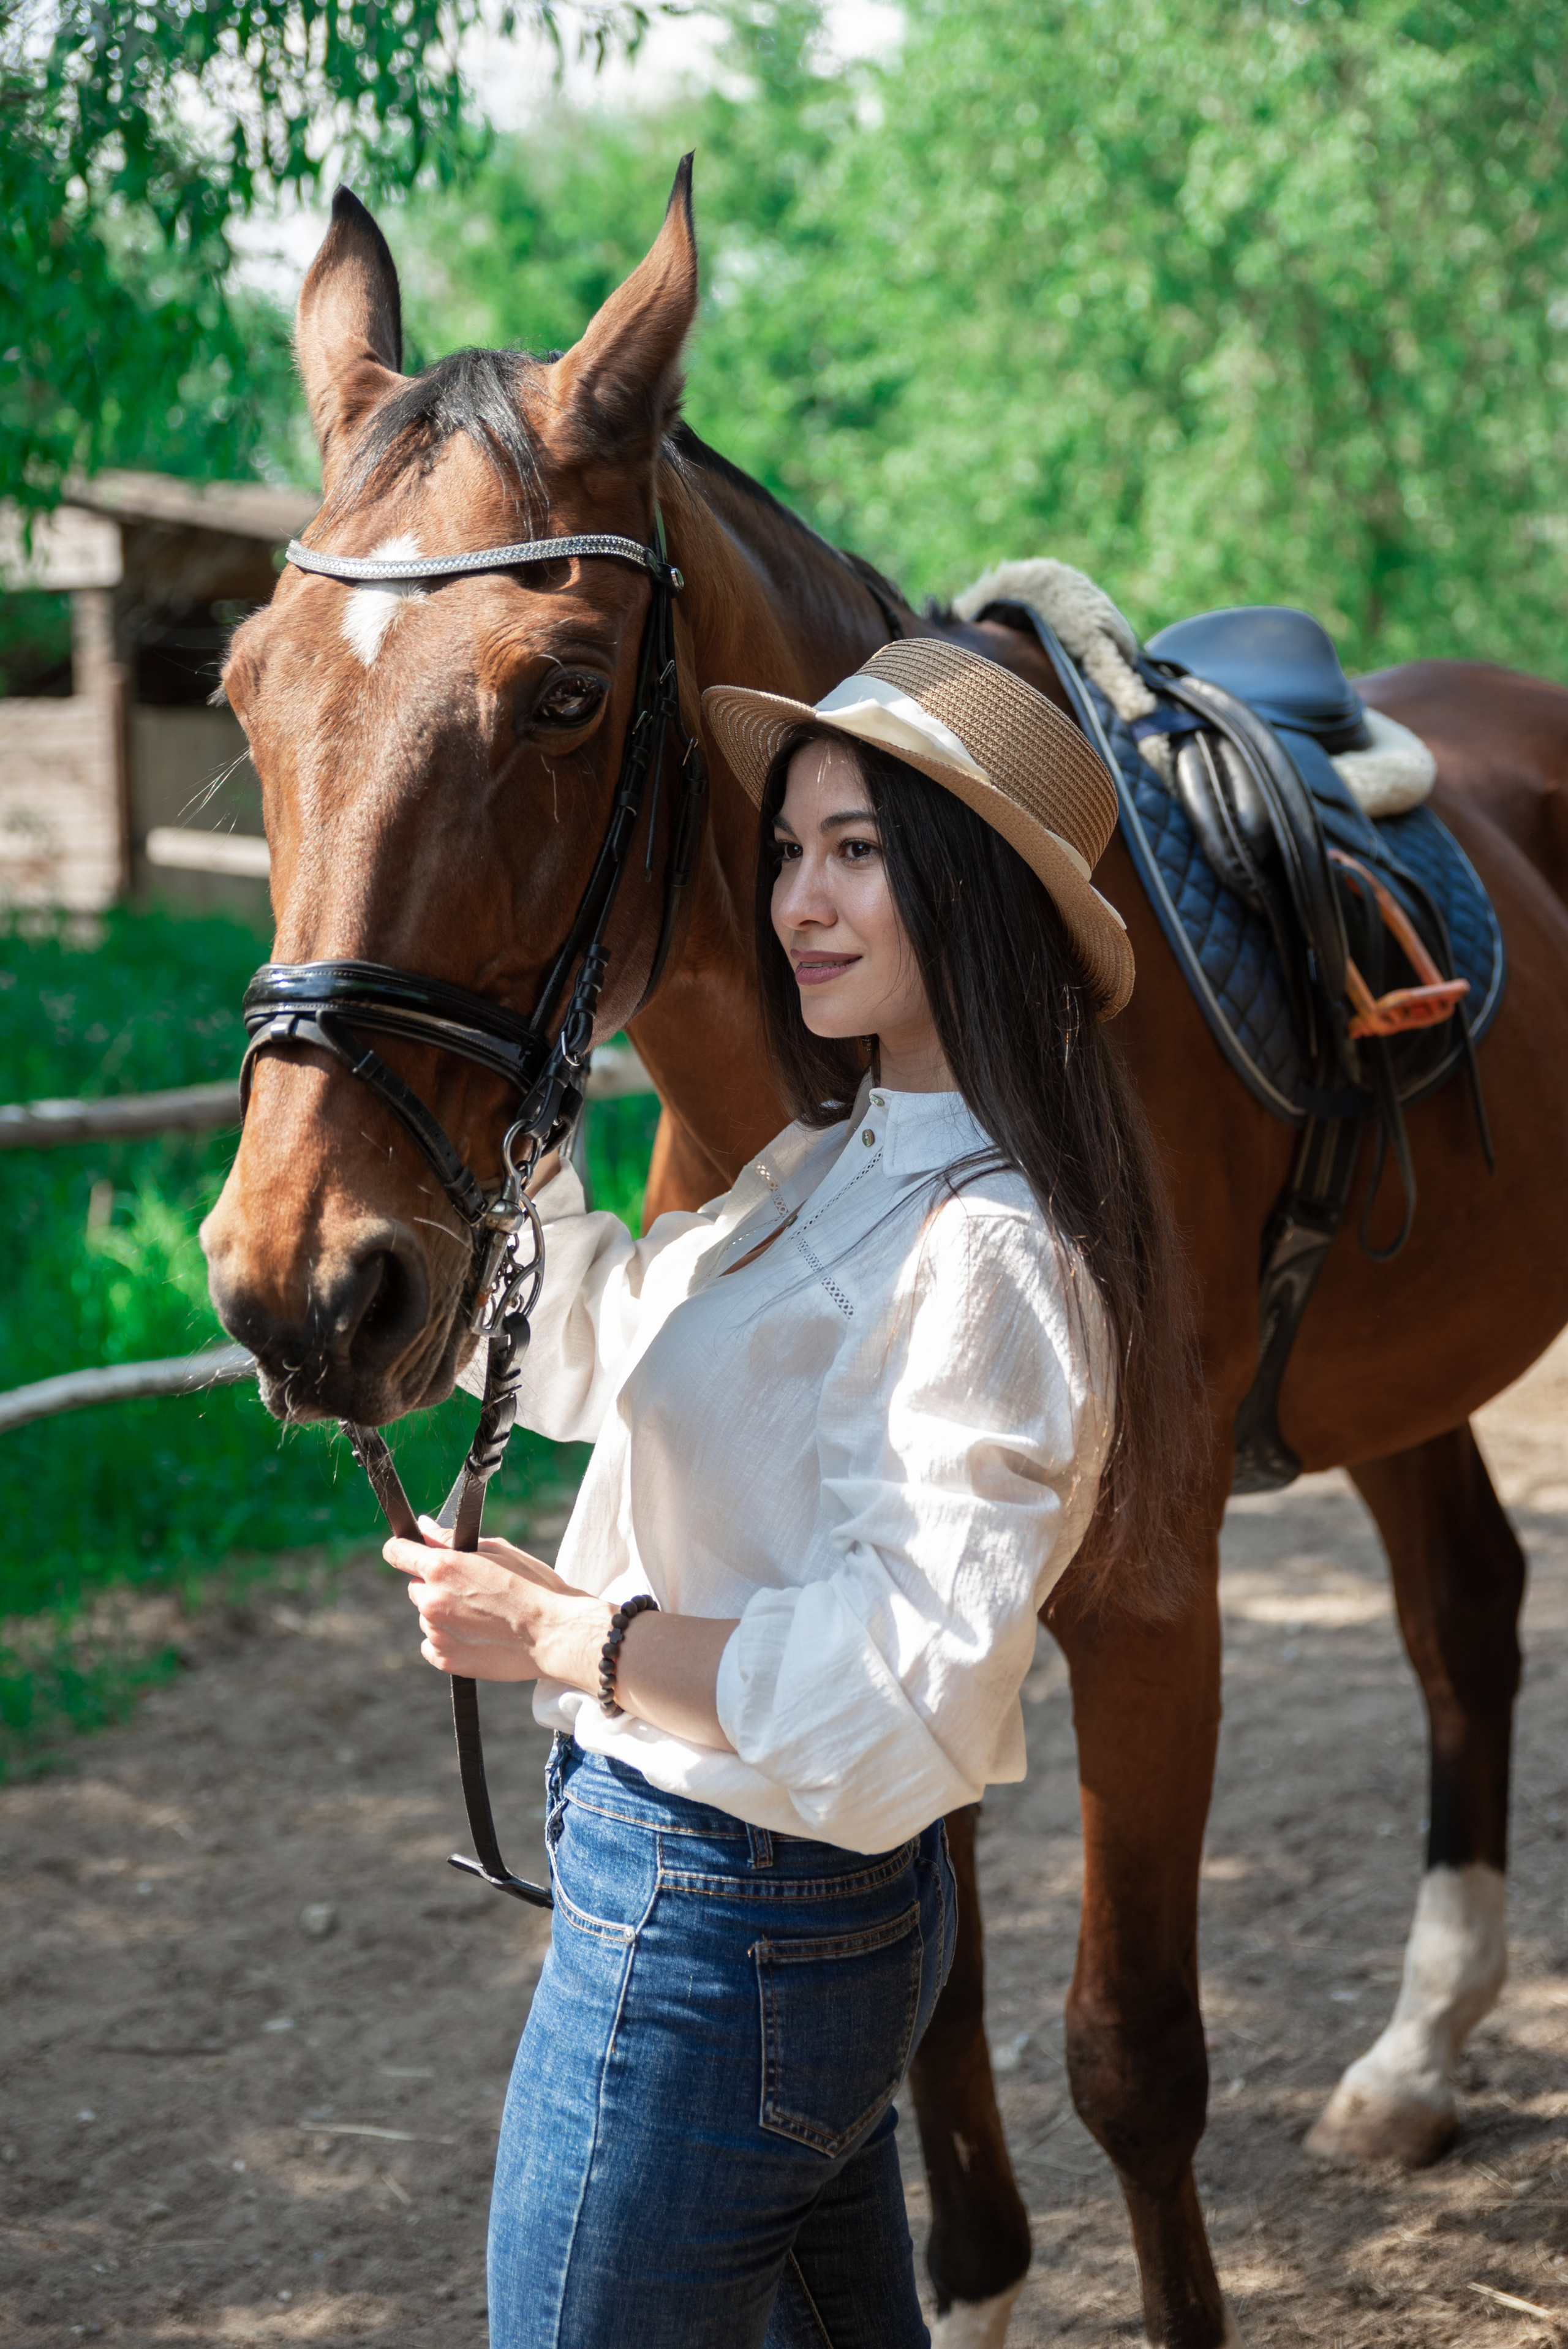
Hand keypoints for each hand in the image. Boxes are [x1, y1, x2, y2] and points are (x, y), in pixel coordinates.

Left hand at [382, 1518, 607, 1688]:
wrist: (557, 1635)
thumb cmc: (535, 1587)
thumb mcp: (497, 1550)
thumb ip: (450, 1539)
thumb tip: (424, 1526)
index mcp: (443, 1568)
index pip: (396, 1551)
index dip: (404, 1549)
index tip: (413, 1553)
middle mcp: (432, 1601)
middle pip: (416, 1586)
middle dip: (436, 1585)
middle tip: (473, 1589)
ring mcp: (437, 1633)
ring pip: (427, 1616)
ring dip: (445, 1613)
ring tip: (485, 1615)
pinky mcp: (445, 1660)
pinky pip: (432, 1644)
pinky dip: (449, 1639)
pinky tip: (479, 1635)